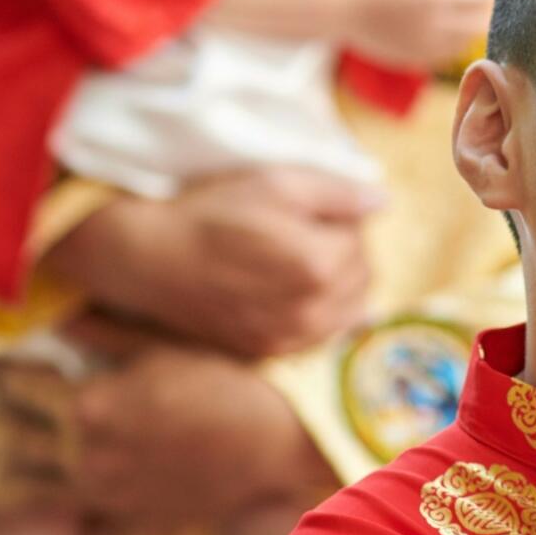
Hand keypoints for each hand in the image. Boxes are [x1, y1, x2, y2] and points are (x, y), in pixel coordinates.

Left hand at [0, 333, 332, 530]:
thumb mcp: (163, 343)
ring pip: (29, 491)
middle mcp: (88, 453)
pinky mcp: (125, 516)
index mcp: (92, 404)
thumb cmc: (227, 379)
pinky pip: (67, 524)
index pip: (23, 384)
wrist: (276, 443)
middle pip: (15, 440)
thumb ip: (103, 328)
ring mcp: (105, 491)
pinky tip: (24, 529)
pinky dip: (37, 523)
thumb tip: (56, 306)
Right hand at [47, 167, 377, 360]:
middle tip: (306, 232)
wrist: (152, 260)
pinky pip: (319, 334)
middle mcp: (312, 310)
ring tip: (300, 261)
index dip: (341, 219)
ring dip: (337, 285)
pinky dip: (317, 312)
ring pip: (348, 310)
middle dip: (345, 252)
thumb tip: (382, 202)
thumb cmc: (213, 213)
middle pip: (362, 277)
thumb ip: (339, 192)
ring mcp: (290, 337)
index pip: (361, 239)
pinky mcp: (269, 351)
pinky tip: (289, 291)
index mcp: (320, 264)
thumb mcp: (278, 183)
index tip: (312, 211)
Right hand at [340, 0, 495, 69]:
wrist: (339, 5)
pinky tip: (456, 28)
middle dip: (489, 9)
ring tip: (477, 13)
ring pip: (467, 42)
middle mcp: (434, 25)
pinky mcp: (414, 58)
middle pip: (480, 22)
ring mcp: (424, 45)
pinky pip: (448, 54)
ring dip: (475, 28)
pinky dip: (457, 42)